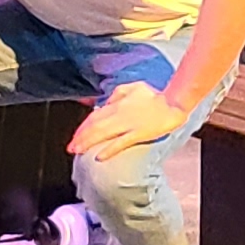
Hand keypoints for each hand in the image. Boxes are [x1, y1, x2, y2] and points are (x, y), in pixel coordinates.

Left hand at [68, 82, 188, 161]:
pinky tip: (99, 157)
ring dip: (88, 143)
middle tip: (71, 148)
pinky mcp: (139, 133)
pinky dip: (109, 150)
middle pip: (94, 127)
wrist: (174, 102)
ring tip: (78, 151)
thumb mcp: (132, 88)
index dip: (82, 127)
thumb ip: (116, 94)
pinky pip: (121, 143)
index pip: (93, 116)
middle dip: (80, 137)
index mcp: (117, 104)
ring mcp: (129, 125)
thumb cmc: (155, 95)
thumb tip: (103, 103)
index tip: (75, 136)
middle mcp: (119, 115)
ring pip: (102, 135)